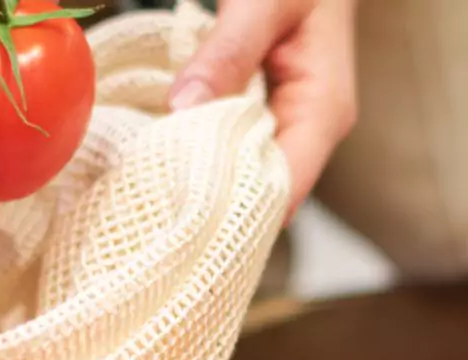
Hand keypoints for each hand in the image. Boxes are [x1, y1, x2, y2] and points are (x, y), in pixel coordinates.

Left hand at [169, 0, 358, 215]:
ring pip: (246, 177)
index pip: (284, 187)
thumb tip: (184, 107)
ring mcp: (290, 126)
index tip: (182, 221)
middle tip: (153, 214)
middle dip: (212, 207)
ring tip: (152, 199)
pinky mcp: (267, 118)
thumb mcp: (264, 3)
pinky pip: (236, 152)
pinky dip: (203, 160)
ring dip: (203, 187)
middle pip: (263, 194)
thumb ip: (227, 53)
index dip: (235, 213)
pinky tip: (166, 165)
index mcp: (322, 111)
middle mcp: (311, 129)